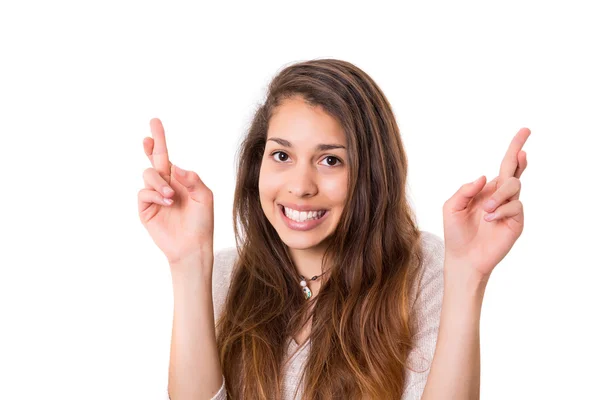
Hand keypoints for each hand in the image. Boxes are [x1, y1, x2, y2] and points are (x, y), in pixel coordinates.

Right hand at [137, 118, 213, 264]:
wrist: (193, 246)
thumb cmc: (202, 223)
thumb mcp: (205, 197)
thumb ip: (192, 179)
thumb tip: (174, 166)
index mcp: (179, 180)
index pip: (167, 156)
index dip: (160, 140)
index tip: (154, 123)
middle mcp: (165, 185)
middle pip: (153, 159)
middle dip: (150, 145)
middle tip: (147, 136)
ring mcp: (154, 196)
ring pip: (148, 175)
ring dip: (159, 182)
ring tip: (171, 196)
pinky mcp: (145, 209)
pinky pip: (143, 193)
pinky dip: (155, 194)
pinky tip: (166, 202)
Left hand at [442, 128, 530, 280]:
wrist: (463, 257)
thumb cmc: (456, 232)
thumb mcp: (452, 207)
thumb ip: (465, 190)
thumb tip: (485, 176)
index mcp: (487, 189)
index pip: (504, 166)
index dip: (514, 149)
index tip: (525, 131)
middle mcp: (501, 196)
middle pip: (514, 170)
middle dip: (518, 152)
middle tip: (524, 141)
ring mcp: (510, 208)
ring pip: (513, 186)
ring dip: (498, 195)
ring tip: (485, 210)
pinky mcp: (516, 222)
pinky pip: (515, 206)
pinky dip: (501, 210)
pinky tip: (489, 219)